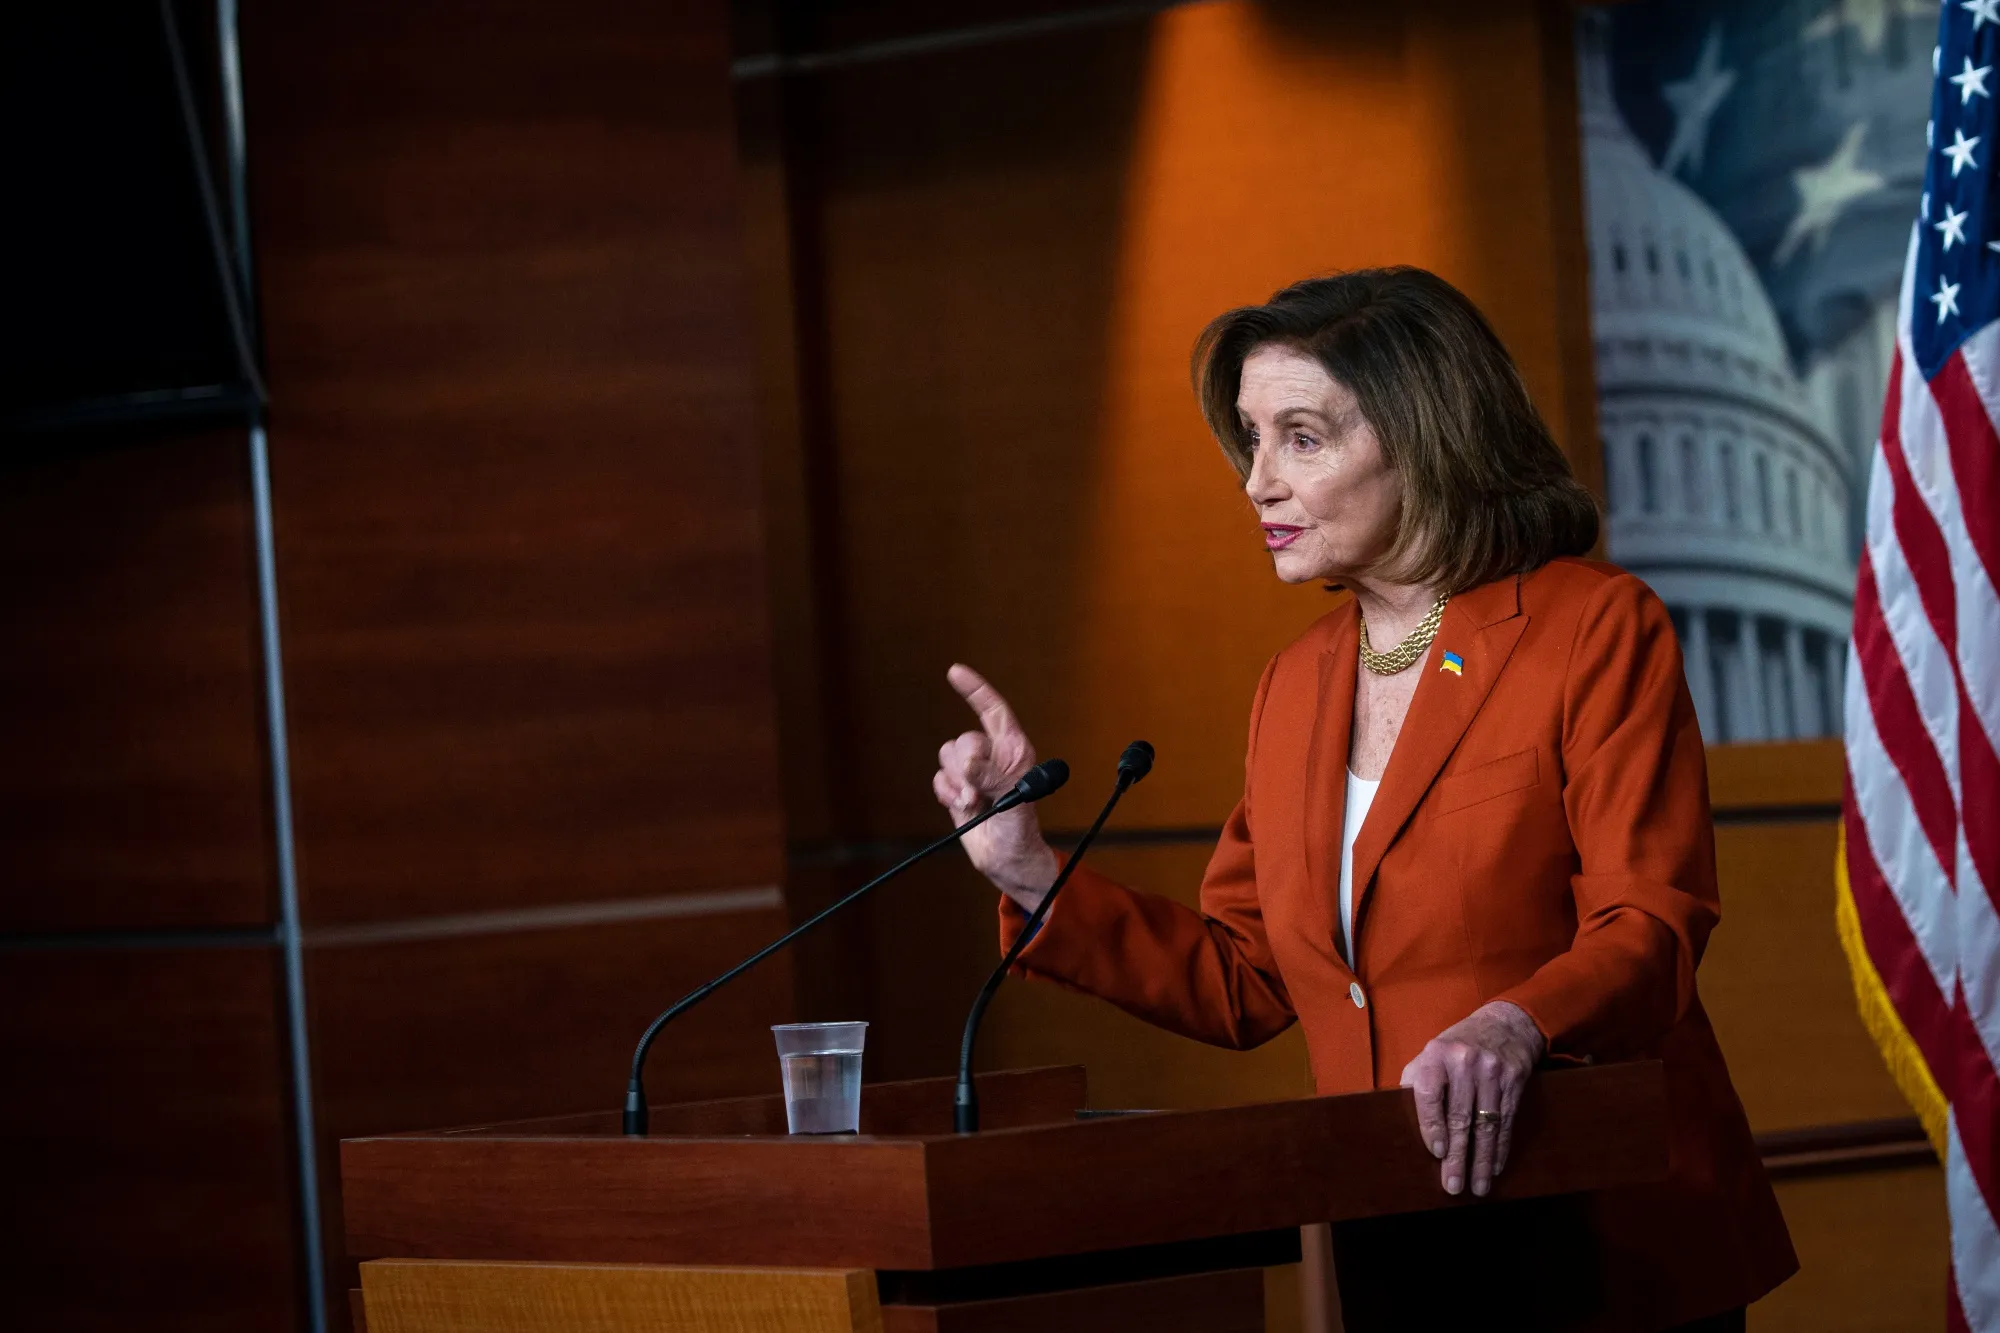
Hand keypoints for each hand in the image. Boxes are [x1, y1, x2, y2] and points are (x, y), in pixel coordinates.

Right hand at [932, 665, 1059, 910]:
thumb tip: (967, 762)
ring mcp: (973, 771)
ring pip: (947, 756)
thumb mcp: (1014, 799)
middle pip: (963, 740)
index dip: (975, 689)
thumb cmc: (1021, 828)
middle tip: (979, 792)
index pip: (993, 710)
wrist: (1006, 858)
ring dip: (956, 783)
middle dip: (966, 766)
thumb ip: (991, 776)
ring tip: (974, 803)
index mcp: (1013, 749)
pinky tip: (963, 808)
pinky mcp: (957, 787)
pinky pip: (939, 777)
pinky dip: (947, 793)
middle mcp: (992, 755)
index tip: (954, 672)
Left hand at [1399, 1000, 1545, 1197]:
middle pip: (1459, 1117)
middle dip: (1457, 1157)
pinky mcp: (1514, 1080)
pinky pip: (1506, 1121)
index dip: (1431, 1126)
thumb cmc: (1457, 1046)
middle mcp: (1465, 1062)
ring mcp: (1492, 1071)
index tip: (1437, 1153)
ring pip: (1486, 1124)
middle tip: (1453, 1186)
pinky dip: (1500, 1148)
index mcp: (1436, 1055)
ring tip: (1477, 1187)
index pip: (1429, 1095)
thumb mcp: (1430, 1053)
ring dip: (1481, 1160)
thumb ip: (1415, 1081)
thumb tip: (1400, 1118)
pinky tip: (1495, 1167)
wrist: (1504, 1023)